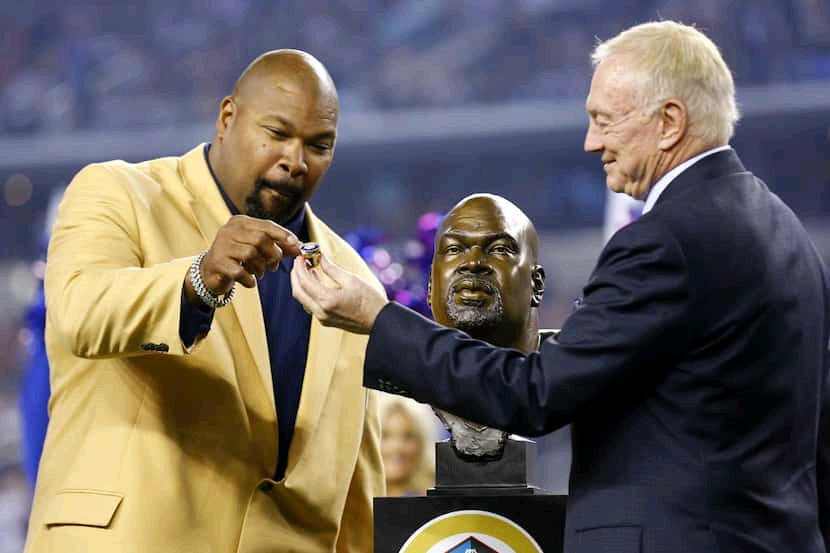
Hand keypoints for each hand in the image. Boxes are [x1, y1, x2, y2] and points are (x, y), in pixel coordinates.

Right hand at [185, 215, 300, 302]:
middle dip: (272, 254)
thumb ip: (277, 246)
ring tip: (259, 273)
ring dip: (260, 267)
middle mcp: (229, 230)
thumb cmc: (238, 258)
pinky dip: (249, 279)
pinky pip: (239, 271)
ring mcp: (221, 246)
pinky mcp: (217, 263)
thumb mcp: (258, 249)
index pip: (266, 225)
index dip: (283, 235)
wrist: (211, 272)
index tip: (295, 244)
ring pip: (251, 254)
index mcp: (240, 222)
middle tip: (273, 266)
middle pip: (260, 239)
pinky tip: (250, 281)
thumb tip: (298, 248)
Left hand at [290, 253, 388, 333]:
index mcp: (327, 300)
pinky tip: (315, 281)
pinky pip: (310, 305)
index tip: (300, 256)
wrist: (379, 321)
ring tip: (306, 268)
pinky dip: (308, 292)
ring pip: (302, 299)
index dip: (299, 267)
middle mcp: (321, 311)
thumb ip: (331, 269)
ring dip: (301, 283)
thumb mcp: (351, 280)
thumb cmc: (369, 301)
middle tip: (299, 262)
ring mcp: (322, 318)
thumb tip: (320, 257)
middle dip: (295, 275)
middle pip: (298, 291)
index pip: (304, 281)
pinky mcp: (325, 320)